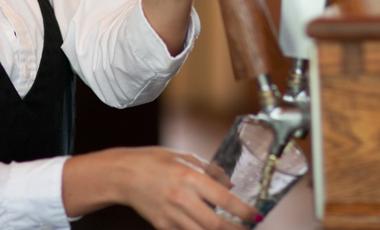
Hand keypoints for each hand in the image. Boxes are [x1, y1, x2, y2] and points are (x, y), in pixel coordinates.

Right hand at [63, 147, 260, 229]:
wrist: (123, 174)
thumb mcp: (183, 156)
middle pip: (215, 224)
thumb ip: (209, 170)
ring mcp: (170, 214)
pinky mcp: (161, 225)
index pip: (224, 199)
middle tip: (247, 229)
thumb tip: (230, 184)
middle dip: (235, 229)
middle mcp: (181, 198)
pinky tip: (206, 229)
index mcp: (189, 177)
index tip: (256, 216)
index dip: (243, 211)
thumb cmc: (153, 161)